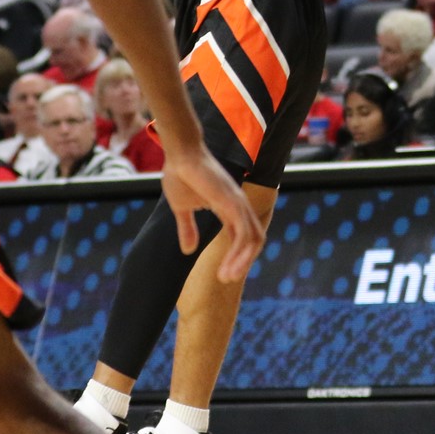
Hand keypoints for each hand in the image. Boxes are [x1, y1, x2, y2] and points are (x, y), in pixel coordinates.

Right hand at [159, 147, 265, 283]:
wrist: (179, 154)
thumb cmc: (180, 174)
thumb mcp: (181, 208)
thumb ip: (187, 228)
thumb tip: (188, 251)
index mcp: (229, 208)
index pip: (243, 236)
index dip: (237, 256)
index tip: (224, 275)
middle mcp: (239, 206)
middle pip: (255, 240)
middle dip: (244, 262)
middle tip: (227, 279)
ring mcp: (238, 204)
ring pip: (254, 239)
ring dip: (243, 261)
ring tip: (227, 278)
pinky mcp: (232, 202)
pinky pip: (244, 232)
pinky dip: (239, 252)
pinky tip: (227, 266)